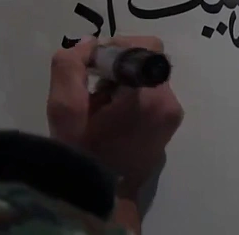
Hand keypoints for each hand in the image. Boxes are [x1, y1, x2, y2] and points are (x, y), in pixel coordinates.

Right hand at [47, 36, 183, 198]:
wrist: (104, 195)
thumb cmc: (82, 153)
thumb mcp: (64, 110)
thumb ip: (71, 67)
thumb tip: (90, 44)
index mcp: (149, 97)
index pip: (147, 48)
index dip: (118, 48)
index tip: (95, 67)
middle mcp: (170, 102)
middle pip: (147, 61)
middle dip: (118, 67)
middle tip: (95, 90)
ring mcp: (174, 114)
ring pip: (149, 77)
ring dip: (124, 83)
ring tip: (102, 107)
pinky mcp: (172, 123)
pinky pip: (154, 94)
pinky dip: (134, 96)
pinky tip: (115, 117)